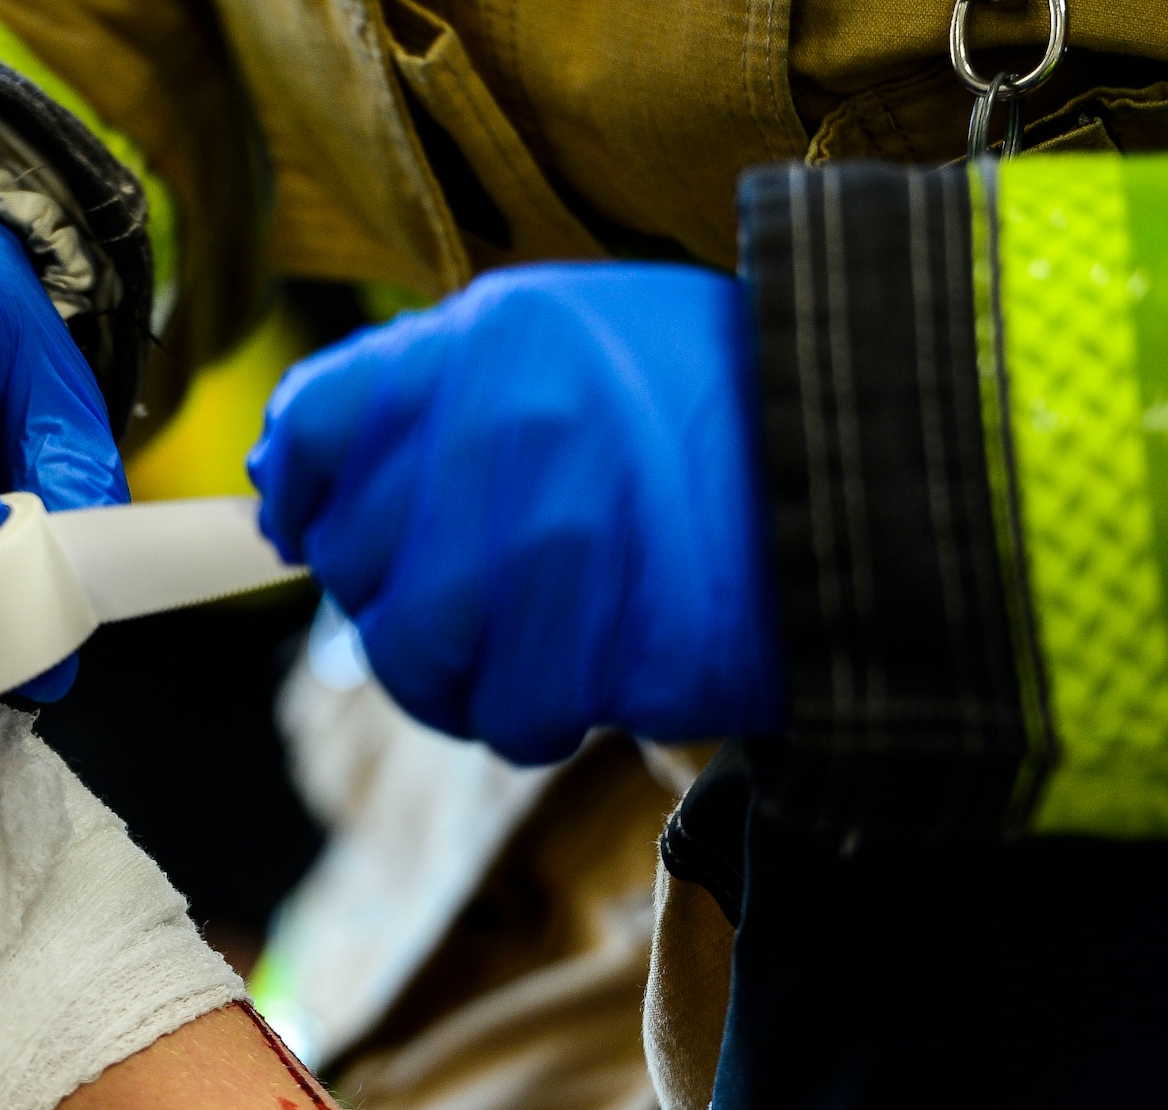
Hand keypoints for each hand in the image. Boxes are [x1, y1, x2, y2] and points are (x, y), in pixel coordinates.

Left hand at [249, 262, 781, 764]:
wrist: (885, 463)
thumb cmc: (703, 402)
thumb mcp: (561, 334)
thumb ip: (421, 392)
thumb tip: (281, 481)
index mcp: (492, 341)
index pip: (315, 431)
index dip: (298, 493)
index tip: (304, 526)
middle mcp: (513, 435)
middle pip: (353, 565)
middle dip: (391, 593)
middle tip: (460, 589)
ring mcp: (569, 550)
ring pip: (412, 660)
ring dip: (453, 671)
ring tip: (518, 643)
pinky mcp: (625, 652)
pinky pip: (509, 718)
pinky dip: (531, 714)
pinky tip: (581, 674)